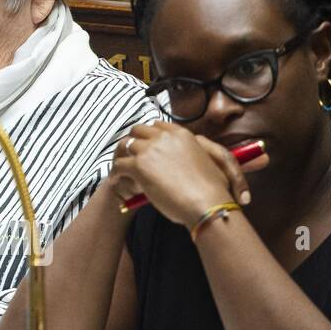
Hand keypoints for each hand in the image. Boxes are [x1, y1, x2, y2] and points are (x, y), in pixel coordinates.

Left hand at [107, 122, 264, 227]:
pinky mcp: (139, 165)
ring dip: (124, 156)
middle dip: (134, 142)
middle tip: (132, 156)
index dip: (150, 136)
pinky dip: (117, 172)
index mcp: (182, 134)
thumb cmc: (213, 189)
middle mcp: (164, 137)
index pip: (158, 125)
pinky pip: (119, 164)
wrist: (208, 204)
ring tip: (122, 168)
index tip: (148, 147)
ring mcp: (150, 150)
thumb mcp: (210, 160)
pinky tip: (118, 180)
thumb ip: (192, 150)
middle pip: (138, 130)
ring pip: (126, 145)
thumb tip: (179, 155)